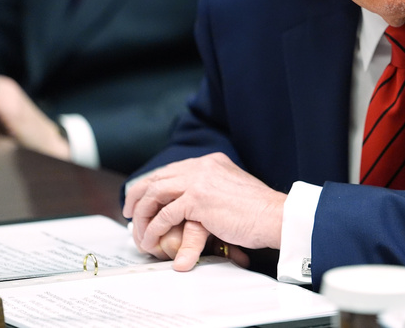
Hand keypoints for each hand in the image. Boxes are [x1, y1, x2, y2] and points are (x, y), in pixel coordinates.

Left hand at [123, 153, 285, 270]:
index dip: (152, 185)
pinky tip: (152, 241)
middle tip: (129, 214)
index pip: (172, 169)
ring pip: (155, 193)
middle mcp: (203, 166)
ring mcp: (199, 180)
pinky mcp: (197, 199)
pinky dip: (153, 230)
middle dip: (138, 196)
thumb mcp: (232, 191)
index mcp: (211, 162)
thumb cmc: (259, 212)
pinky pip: (164, 215)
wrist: (275, 216)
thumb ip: (212, 192)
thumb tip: (193, 206)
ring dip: (142, 216)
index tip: (142, 200)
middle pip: (157, 177)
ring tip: (139, 234)